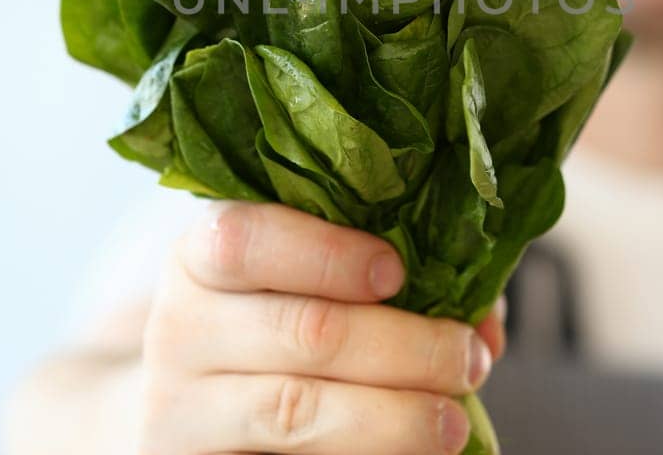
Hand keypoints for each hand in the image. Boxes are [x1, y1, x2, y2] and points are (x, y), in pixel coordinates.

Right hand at [134, 201, 504, 454]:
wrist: (191, 414)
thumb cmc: (273, 327)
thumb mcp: (307, 286)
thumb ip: (390, 282)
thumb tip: (483, 320)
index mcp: (202, 255)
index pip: (246, 240)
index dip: (328, 254)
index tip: (397, 273)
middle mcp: (178, 326)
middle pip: (300, 330)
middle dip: (404, 347)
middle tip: (467, 359)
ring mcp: (181, 408)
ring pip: (295, 410)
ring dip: (393, 417)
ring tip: (452, 422)